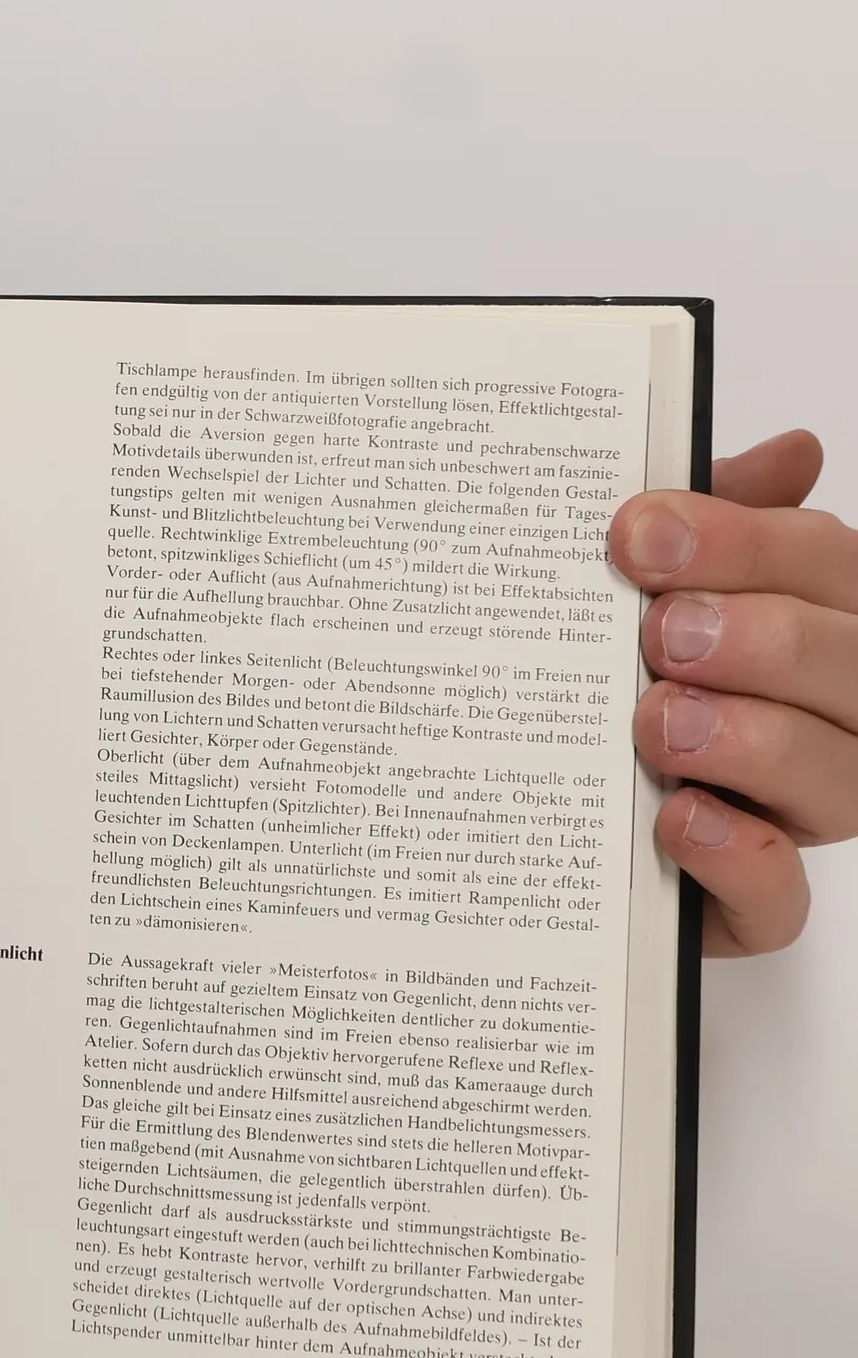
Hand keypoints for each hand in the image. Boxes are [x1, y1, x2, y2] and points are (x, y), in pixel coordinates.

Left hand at [611, 429, 849, 955]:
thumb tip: (789, 453)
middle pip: (850, 665)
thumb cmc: (611, 684)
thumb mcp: (639, 592)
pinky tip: (679, 816)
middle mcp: (827, 719)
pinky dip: (738, 857)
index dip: (744, 542)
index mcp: (811, 627)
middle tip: (660, 631)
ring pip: (834, 779)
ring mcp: (794, 814)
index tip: (635, 535)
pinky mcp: (745, 904)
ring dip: (750, 740)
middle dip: (761, 637)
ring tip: (658, 720)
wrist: (531, 826)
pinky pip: (779, 900)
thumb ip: (712, 524)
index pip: (826, 565)